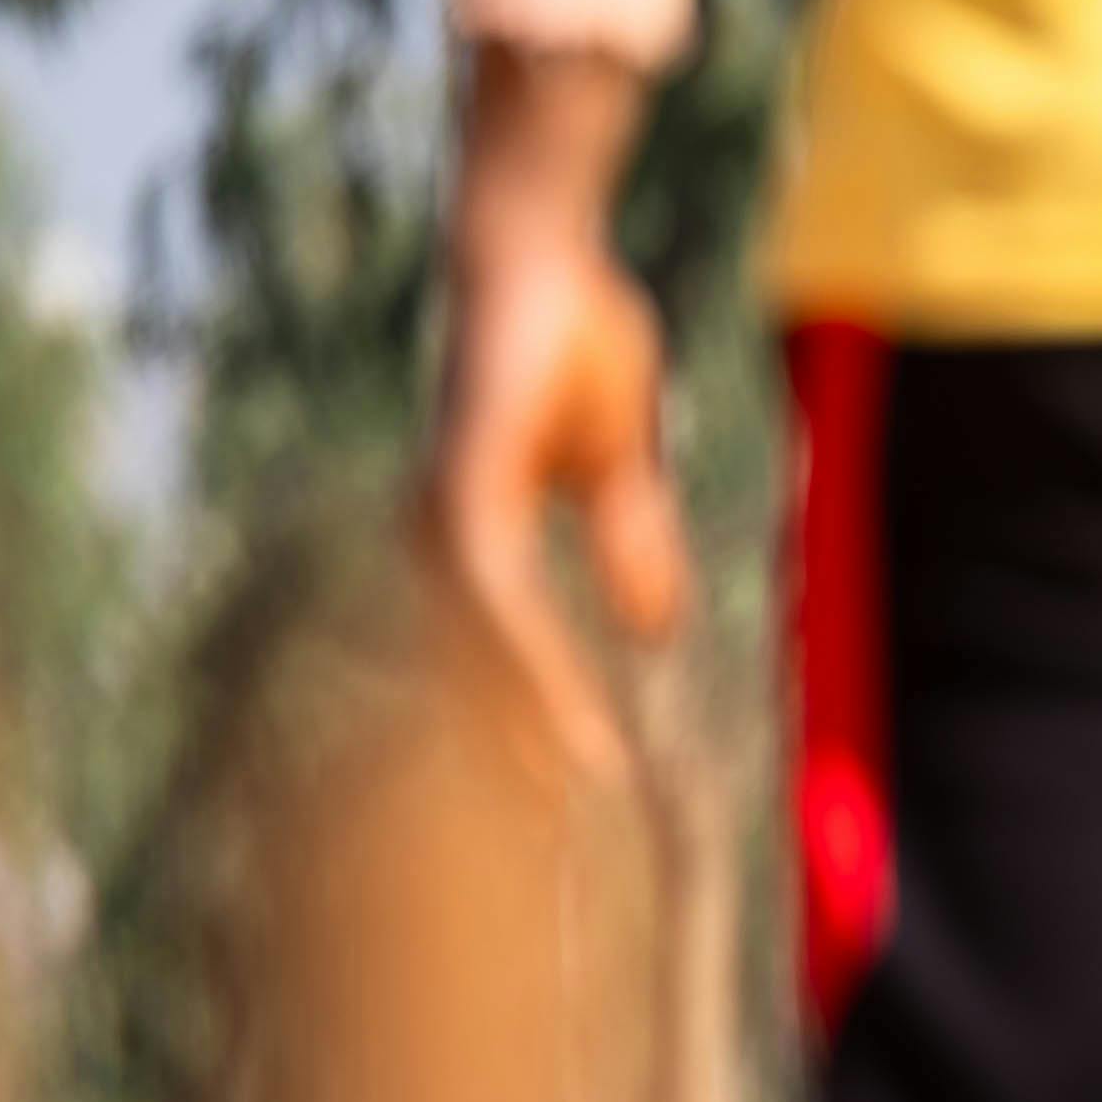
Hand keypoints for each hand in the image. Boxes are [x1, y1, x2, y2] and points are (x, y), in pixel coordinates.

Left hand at [421, 46, 690, 785]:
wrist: (539, 249)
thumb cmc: (573, 334)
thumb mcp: (622, 464)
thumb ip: (631, 543)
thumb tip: (653, 629)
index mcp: (479, 533)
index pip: (506, 654)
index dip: (546, 722)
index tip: (595, 790)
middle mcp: (448, 535)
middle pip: (476, 678)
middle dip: (521, 761)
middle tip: (565, 851)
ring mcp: (448, 517)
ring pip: (483, 661)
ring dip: (528, 738)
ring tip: (577, 804)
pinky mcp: (465, 492)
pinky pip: (498, 607)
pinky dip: (532, 672)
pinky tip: (566, 723)